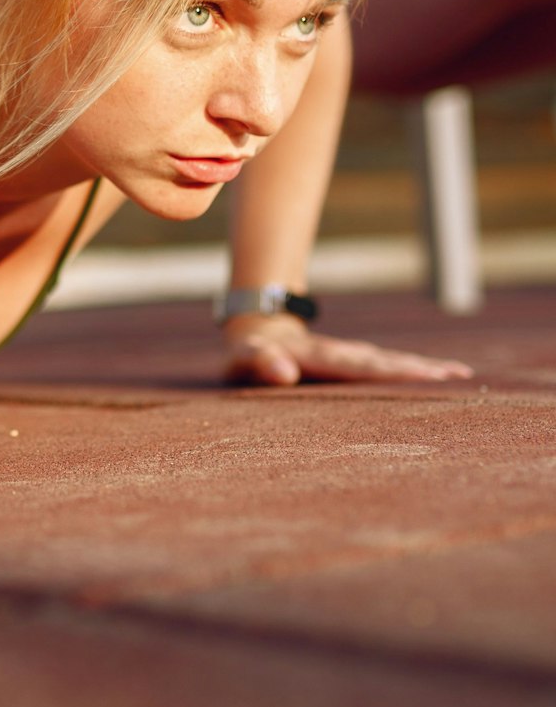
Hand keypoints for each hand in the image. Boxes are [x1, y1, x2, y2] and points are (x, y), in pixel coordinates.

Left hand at [222, 313, 473, 385]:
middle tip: (460, 375)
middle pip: (384, 362)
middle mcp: (340, 353)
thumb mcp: (244, 358)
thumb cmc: (247, 354)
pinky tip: (441, 375)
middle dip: (420, 368)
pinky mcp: (353, 362)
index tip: (427, 375)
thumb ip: (259, 362)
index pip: (359, 366)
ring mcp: (349, 356)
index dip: (391, 371)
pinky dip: (413, 369)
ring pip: (390, 361)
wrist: (256, 330)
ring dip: (424, 367)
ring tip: (462, 374)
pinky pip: (386, 366)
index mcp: (318, 355)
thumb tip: (283, 373)